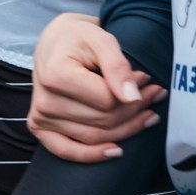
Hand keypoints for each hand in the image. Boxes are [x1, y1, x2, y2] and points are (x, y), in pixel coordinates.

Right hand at [28, 13, 161, 160]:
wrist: (54, 44)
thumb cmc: (79, 39)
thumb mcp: (101, 39)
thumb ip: (117, 66)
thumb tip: (132, 98)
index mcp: (56, 75)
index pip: (106, 100)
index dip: (132, 93)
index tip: (147, 80)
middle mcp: (45, 100)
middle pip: (103, 120)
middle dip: (135, 110)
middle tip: (156, 94)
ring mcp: (41, 117)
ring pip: (93, 137)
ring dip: (126, 129)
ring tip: (148, 114)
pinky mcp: (40, 128)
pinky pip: (67, 151)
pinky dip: (92, 155)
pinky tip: (117, 151)